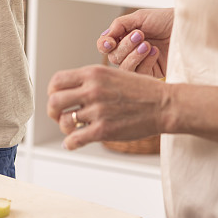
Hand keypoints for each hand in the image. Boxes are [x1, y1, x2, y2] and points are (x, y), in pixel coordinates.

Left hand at [47, 64, 165, 149]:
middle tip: (58, 116)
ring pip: (64, 122)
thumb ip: (92, 80)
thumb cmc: (143, 90)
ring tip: (73, 129)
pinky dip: (70, 144)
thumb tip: (72, 90)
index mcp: (93, 73)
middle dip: (53, 111)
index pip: (57, 80)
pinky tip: (72, 144)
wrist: (164, 105)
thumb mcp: (114, 74)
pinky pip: (75, 139)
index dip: (52, 91)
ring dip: (65, 128)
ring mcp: (97, 110)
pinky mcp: (104, 130)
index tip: (57, 98)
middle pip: (54, 101)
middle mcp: (92, 89)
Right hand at [97, 8, 173, 77]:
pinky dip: (145, 62)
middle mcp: (130, 51)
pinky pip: (140, 74)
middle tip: (140, 35)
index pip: (105, 46)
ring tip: (147, 44)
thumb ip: (119, 26)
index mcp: (124, 36)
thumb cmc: (166, 20)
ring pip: (124, 69)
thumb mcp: (140, 17)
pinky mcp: (152, 74)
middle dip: (125, 46)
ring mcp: (140, 63)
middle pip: (113, 58)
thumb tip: (104, 38)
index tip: (111, 42)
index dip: (104, 45)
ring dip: (133, 56)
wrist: (186, 28)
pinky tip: (155, 52)